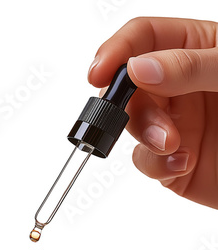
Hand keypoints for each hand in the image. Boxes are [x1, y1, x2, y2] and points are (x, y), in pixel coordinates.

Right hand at [88, 17, 217, 208]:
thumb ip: (190, 66)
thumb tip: (138, 69)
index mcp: (196, 49)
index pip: (143, 38)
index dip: (117, 51)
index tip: (100, 73)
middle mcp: (179, 87)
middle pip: (129, 85)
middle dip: (130, 104)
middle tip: (153, 120)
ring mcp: (174, 125)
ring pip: (133, 125)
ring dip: (147, 135)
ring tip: (173, 145)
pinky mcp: (173, 162)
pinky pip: (146, 161)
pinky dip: (157, 164)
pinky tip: (183, 162)